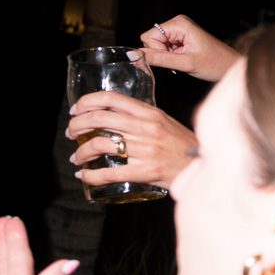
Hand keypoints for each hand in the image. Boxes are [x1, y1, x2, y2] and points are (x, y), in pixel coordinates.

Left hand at [67, 92, 196, 189]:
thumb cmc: (183, 145)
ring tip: (78, 157)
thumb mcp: (164, 121)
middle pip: (98, 119)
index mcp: (149, 113)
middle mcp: (145, 128)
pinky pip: (109, 173)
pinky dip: (91, 176)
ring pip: (99, 144)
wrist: (202, 166)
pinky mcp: (144, 171)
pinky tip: (84, 176)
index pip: (111, 98)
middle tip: (72, 133)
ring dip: (81, 152)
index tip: (76, 109)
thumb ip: (141, 116)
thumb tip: (113, 114)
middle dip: (77, 125)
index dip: (87, 102)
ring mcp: (144, 150)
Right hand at [140, 15, 241, 81]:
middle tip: (181, 60)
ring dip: (168, 56)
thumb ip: (160, 58)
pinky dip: (172, 56)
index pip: (148, 37)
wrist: (232, 67)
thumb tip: (135, 54)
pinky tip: (186, 58)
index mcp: (179, 23)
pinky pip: (166, 47)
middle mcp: (178, 23)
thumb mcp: (186, 63)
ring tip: (186, 59)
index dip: (156, 51)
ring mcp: (180, 29)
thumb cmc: (216, 64)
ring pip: (157, 45)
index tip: (174, 59)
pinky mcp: (182, 37)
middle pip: (151, 40)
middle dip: (162, 53)